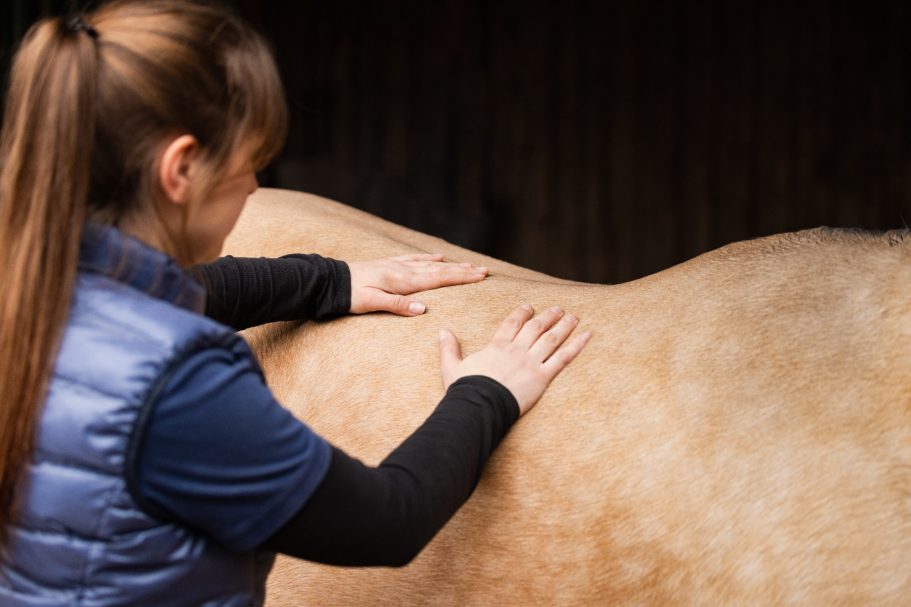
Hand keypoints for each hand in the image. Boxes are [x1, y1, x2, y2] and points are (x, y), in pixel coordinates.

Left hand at [348, 254, 487, 315]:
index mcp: (403, 281)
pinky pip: (415, 260)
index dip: (462, 277)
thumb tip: (424, 309)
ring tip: (469, 264)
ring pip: (431, 265)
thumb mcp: (373, 303)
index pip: (439, 279)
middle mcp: (404, 271)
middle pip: (440, 270)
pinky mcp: (390, 265)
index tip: (480, 276)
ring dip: (451, 265)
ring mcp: (397, 266)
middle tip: (484, 270)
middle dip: (464, 270)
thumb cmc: (352, 295)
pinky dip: (429, 259)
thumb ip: (398, 305)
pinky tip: (438, 257)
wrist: (332, 281)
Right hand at [438, 305, 590, 414]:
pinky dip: (576, 346)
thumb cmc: (465, 390)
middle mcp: (516, 350)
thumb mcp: (451, 368)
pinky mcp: (542, 377)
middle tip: (557, 309)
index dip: (521, 314)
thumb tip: (442, 331)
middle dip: (547, 316)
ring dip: (564, 325)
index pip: (511, 324)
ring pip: (551, 338)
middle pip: (535, 327)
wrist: (479, 406)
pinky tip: (587, 335)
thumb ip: (448, 349)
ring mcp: (530, 362)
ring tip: (573, 317)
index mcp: (497, 346)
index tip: (528, 307)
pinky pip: (563, 358)